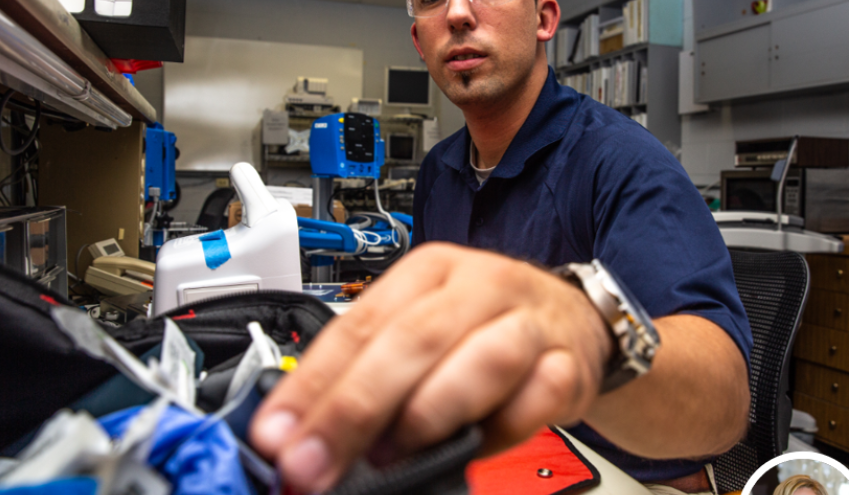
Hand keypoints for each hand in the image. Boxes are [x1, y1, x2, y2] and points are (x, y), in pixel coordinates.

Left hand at [249, 242, 610, 492]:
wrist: (570, 318)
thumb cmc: (483, 324)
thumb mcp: (420, 327)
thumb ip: (368, 370)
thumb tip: (302, 431)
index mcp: (428, 272)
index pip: (358, 325)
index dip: (313, 386)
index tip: (278, 437)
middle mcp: (478, 286)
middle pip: (412, 340)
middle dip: (354, 409)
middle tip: (314, 463)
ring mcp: (528, 321)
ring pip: (485, 358)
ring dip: (431, 413)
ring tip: (391, 454)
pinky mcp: (568, 362)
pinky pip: (539, 397)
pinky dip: (505, 427)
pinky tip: (475, 445)